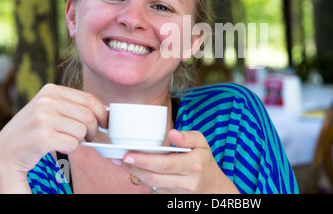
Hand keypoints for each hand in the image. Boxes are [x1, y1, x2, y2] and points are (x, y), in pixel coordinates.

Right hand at [0, 84, 107, 191]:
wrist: (6, 151)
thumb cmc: (34, 130)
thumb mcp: (50, 109)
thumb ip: (73, 106)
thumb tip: (105, 110)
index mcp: (51, 90)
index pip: (89, 99)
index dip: (102, 113)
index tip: (106, 123)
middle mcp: (46, 101)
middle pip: (88, 116)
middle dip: (93, 130)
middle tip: (87, 137)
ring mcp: (43, 118)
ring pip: (82, 131)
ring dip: (80, 140)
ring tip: (66, 140)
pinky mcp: (42, 137)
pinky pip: (73, 144)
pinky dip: (70, 149)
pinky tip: (57, 146)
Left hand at [117, 129, 239, 193]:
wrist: (213, 189)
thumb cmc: (204, 162)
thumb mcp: (203, 144)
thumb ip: (188, 137)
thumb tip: (172, 133)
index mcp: (194, 165)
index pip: (165, 164)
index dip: (144, 160)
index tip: (128, 155)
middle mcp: (187, 182)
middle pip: (154, 177)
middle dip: (133, 168)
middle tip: (118, 158)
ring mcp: (180, 194)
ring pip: (152, 185)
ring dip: (135, 174)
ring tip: (122, 162)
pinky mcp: (173, 200)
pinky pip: (155, 190)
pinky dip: (145, 180)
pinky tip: (136, 170)